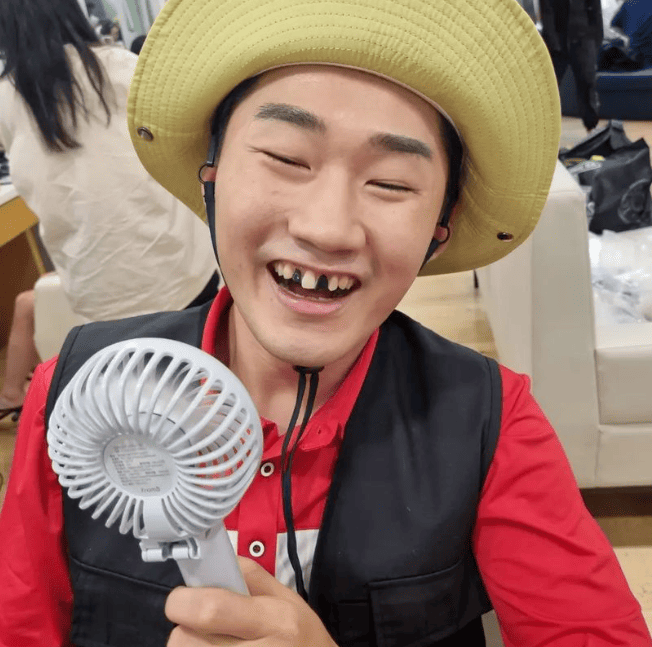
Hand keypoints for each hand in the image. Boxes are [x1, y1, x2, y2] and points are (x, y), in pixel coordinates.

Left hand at [165, 556, 337, 645]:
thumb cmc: (303, 636)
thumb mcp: (287, 599)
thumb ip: (249, 576)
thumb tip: (212, 560)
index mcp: (274, 617)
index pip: (211, 608)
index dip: (184, 602)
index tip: (182, 599)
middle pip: (186, 641)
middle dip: (183, 630)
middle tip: (196, 626)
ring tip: (211, 643)